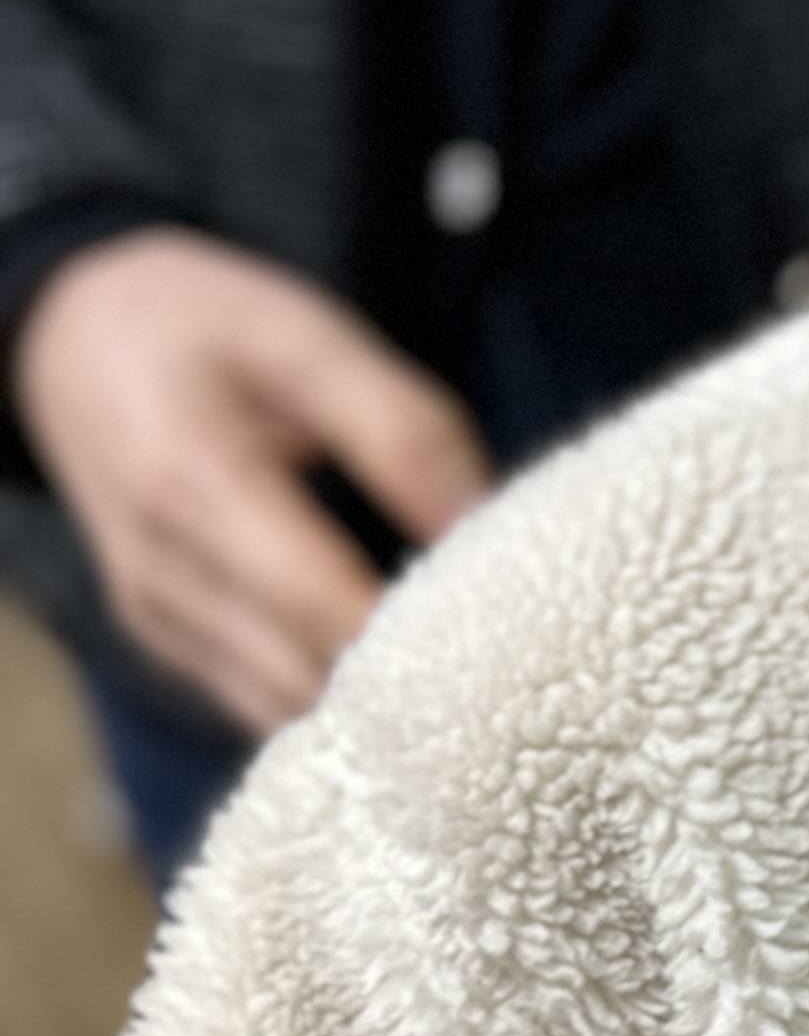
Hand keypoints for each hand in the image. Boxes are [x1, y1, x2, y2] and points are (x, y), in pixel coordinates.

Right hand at [13, 229, 488, 733]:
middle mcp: (163, 574)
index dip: (421, 640)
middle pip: (308, 678)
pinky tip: (388, 665)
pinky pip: (257, 700)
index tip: (511, 637)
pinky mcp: (166, 638)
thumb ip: (399, 427)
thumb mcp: (304, 336)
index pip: (325, 609)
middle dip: (406, 680)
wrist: (70, 336)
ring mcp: (157, 617)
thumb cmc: (197, 325)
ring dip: (368, 700)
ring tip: (456, 664)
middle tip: (502, 655)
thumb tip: (480, 520)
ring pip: (283, 709)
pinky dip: (324, 694)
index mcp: (195, 487)